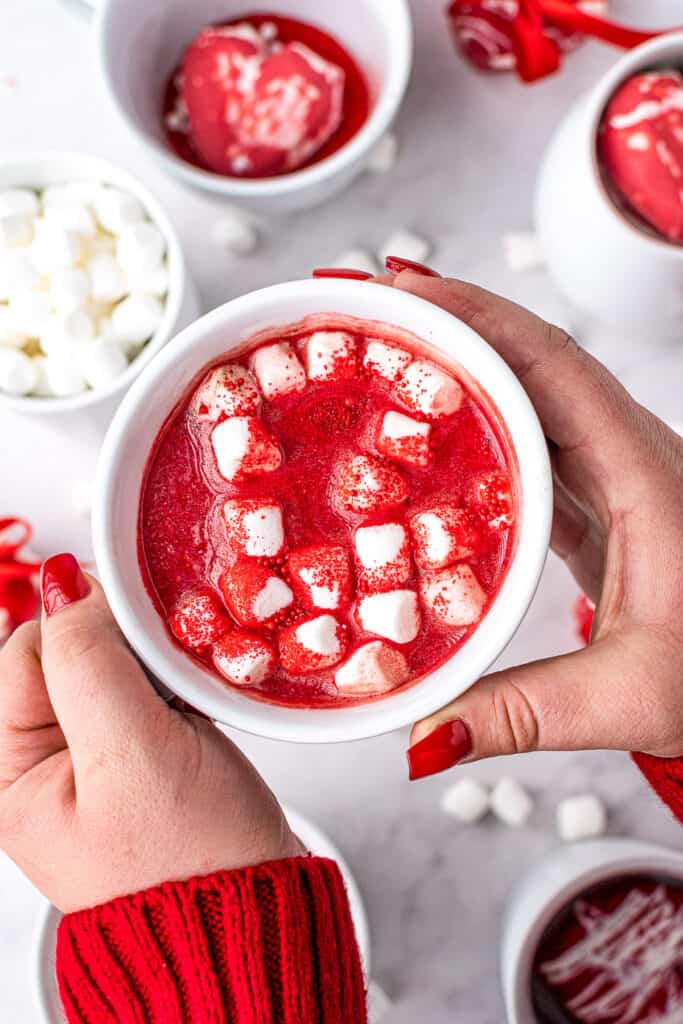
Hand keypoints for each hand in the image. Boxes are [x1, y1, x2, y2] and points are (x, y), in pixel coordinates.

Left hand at [0, 555, 302, 912]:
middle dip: (125, 651)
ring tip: (184, 710)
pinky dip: (173, 684)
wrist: (250, 917)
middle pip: (72, 651)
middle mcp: (43, 761)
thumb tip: (61, 579)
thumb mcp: (129, 752)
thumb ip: (88, 661)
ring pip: (115, 664)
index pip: (29, 648)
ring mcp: (94, 758)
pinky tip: (194, 710)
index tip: (139, 641)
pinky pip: (146, 688)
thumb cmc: (186, 859)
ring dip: (154, 667)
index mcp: (10, 770)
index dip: (85, 627)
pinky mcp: (139, 755)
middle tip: (166, 691)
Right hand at [392, 271, 682, 776]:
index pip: (555, 366)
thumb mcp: (627, 697)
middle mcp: (629, 456)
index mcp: (645, 475)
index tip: (407, 289)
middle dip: (451, 322)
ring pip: (531, 392)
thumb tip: (419, 732)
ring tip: (383, 350)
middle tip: (369, 307)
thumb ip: (522, 712)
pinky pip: (530, 438)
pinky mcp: (596, 499)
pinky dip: (476, 417)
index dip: (479, 318)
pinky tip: (427, 425)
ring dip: (461, 363)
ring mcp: (613, 473)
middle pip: (534, 360)